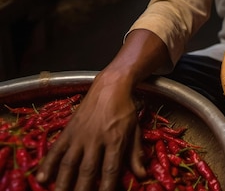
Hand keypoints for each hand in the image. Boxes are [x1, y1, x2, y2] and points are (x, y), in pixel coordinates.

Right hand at [36, 74, 145, 190]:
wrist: (110, 86)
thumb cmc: (124, 110)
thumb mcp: (135, 130)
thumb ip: (135, 153)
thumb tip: (142, 175)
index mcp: (116, 139)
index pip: (111, 168)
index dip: (107, 186)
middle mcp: (97, 139)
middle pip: (88, 170)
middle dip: (83, 189)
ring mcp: (80, 134)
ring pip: (69, 163)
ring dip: (63, 182)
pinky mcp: (69, 129)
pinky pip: (56, 149)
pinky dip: (48, 164)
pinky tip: (42, 178)